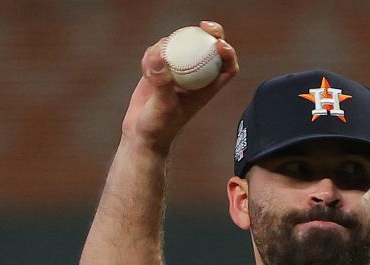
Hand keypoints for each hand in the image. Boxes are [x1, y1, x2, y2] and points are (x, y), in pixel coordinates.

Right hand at [122, 21, 239, 153]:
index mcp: (206, 88)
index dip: (229, 53)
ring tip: (156, 62)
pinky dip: (152, 53)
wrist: (141, 133)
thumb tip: (160, 60)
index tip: (219, 44)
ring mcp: (178, 71)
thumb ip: (162, 84)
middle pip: (209, 48)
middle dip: (210, 33)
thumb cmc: (159, 127)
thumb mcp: (164, 107)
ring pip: (182, 44)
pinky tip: (145, 68)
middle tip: (203, 26)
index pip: (227, 67)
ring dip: (171, 43)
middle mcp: (195, 76)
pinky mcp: (160, 68)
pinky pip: (159, 51)